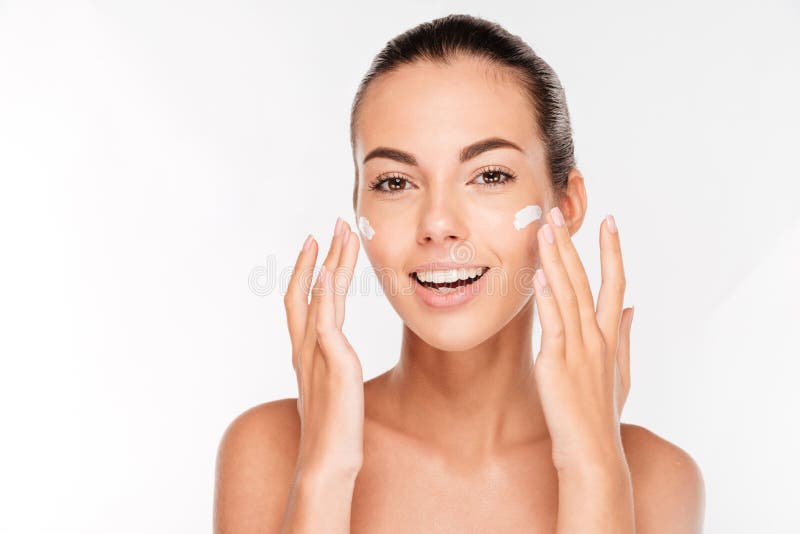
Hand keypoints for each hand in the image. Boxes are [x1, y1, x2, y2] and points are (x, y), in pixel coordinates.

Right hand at [283, 217, 363, 477]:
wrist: (327, 463)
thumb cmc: (333, 432)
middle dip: (322, 256)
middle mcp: (306, 348)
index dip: (308, 270)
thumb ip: (331, 366)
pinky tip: (329, 274)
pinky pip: (326, 323)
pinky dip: (325, 296)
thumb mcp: (332, 390)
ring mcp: (317, 355)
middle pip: (309, 290)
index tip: (319, 243)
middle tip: (335, 224)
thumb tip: (336, 354)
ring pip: (319, 298)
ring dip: (329, 263)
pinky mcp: (333, 365)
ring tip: (340, 234)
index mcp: (306, 353)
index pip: (303, 301)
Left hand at [531, 208, 631, 472]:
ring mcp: (578, 348)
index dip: (612, 251)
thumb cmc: (601, 414)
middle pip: (585, 281)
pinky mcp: (556, 363)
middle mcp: (596, 337)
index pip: (614, 283)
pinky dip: (547, 298)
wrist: (592, 450)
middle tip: (559, 213)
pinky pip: (553, 324)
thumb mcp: (620, 372)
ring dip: (556, 261)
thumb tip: (632, 308)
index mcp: (610, 336)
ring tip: (546, 231)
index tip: (610, 222)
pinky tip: (540, 276)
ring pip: (567, 295)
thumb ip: (625, 337)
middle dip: (572, 244)